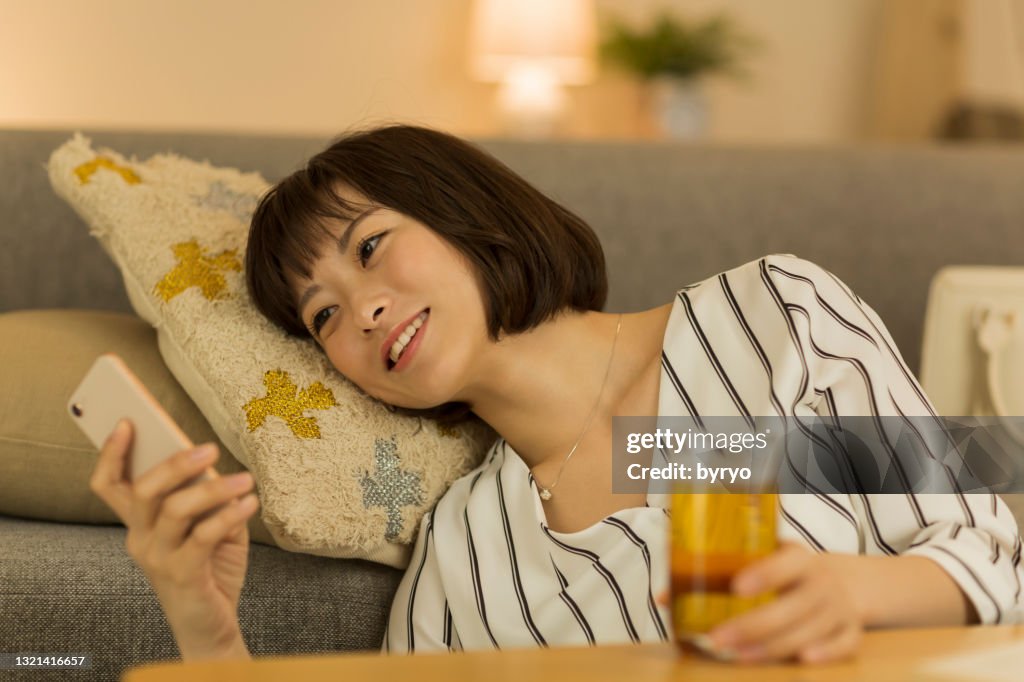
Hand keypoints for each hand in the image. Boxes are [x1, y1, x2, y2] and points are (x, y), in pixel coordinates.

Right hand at [89, 419, 257, 657]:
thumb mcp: (206, 525)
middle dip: (174, 463)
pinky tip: (250, 504)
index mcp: (139, 523)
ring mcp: (158, 559)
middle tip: (209, 448)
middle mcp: (140, 539)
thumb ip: (203, 497)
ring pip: (174, 510)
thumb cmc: (209, 567)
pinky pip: (204, 537)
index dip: (112, 453)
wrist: (211, 623)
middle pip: (143, 490)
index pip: (109, 486)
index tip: (127, 422)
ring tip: (245, 480)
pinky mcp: (183, 576)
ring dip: (214, 489)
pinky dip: (229, 516)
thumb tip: (209, 465)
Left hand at [707, 542, 863, 663]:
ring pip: (810, 631)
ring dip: (773, 647)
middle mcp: (823, 583)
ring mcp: (840, 609)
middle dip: (753, 626)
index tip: (736, 588)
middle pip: (792, 607)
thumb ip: (735, 565)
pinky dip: (826, 653)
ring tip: (737, 656)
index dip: (763, 575)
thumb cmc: (792, 572)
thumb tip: (675, 586)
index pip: (784, 565)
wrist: (846, 582)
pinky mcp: (852, 631)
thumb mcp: (772, 557)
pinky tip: (800, 660)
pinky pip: (844, 645)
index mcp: (801, 559)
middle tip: (718, 639)